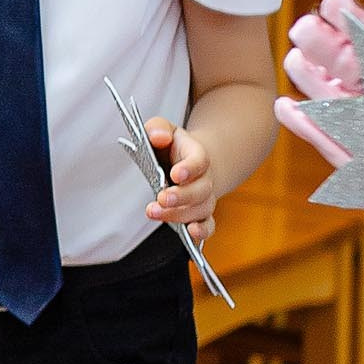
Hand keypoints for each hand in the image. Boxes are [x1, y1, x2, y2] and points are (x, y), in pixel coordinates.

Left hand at [144, 119, 216, 242]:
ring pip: (201, 209)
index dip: (189, 168)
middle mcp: (205, 179)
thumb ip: (158, 128)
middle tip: (161, 198)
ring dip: (180, 215)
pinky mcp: (200, 214)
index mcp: (197, 155)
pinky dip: (202, 232)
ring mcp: (204, 198)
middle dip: (181, 196)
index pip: (199, 161)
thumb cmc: (172, 146)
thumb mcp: (163, 130)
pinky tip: (190, 234)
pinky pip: (208, 226)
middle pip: (200, 190)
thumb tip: (157, 137)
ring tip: (155, 213)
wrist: (189, 163)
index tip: (175, 174)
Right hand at [276, 0, 363, 167]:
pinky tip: (285, 106)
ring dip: (308, 77)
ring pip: (326, 96)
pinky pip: (323, 137)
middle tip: (305, 25)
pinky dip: (303, 124)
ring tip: (295, 59)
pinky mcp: (350, 154)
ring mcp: (361, 122)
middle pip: (342, 62)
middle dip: (321, 42)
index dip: (352, 17)